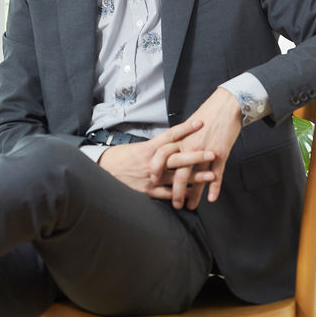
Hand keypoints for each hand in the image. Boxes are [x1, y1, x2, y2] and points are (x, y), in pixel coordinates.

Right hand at [98, 119, 215, 198]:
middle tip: (212, 152)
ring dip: (195, 176)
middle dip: (196, 155)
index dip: (186, 129)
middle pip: (177, 157)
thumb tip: (173, 141)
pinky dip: (180, 193)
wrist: (103, 172)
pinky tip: (194, 193)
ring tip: (211, 174)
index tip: (200, 123)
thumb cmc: (121, 157)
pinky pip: (167, 193)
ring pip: (176, 177)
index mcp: (149, 148)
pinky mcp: (148, 191)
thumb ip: (157, 146)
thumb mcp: (138, 147)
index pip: (170, 136)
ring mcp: (151, 177)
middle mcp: (152, 162)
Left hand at [150, 88, 242, 209]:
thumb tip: (172, 148)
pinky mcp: (221, 153)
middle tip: (175, 204)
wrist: (227, 105)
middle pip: (178, 172)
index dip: (158, 171)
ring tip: (190, 206)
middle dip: (175, 191)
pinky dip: (214, 188)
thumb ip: (180, 138)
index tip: (154, 183)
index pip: (163, 158)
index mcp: (180, 138)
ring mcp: (206, 151)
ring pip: (197, 178)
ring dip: (193, 195)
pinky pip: (217, 174)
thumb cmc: (208, 113)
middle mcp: (190, 146)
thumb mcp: (189, 125)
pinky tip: (211, 199)